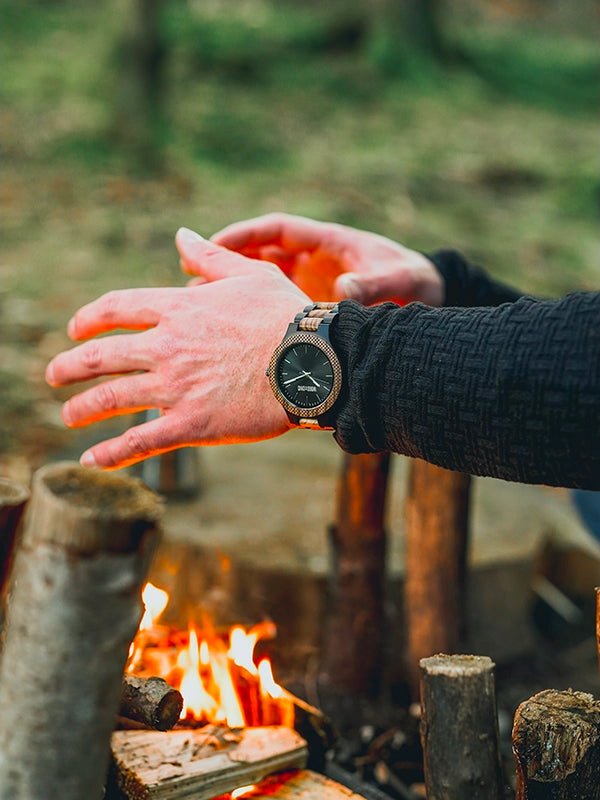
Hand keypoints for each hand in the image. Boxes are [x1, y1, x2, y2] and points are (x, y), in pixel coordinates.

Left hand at [45, 229, 309, 469]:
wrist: (315, 361)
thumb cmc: (288, 315)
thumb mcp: (249, 274)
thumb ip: (209, 257)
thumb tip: (180, 236)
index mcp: (179, 308)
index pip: (116, 308)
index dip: (88, 319)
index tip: (75, 329)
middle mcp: (168, 346)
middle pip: (102, 355)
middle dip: (70, 365)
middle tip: (54, 374)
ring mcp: (176, 386)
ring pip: (112, 397)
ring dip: (82, 407)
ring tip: (68, 415)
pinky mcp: (192, 423)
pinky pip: (141, 441)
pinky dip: (111, 452)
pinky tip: (91, 459)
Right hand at [210, 212, 443, 306]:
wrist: (429, 303)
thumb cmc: (418, 285)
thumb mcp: (400, 283)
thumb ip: (372, 287)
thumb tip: (343, 292)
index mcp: (329, 241)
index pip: (277, 229)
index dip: (243, 234)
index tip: (211, 245)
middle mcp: (314, 259)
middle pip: (260, 252)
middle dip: (225, 259)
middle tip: (188, 273)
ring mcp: (310, 284)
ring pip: (261, 280)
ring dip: (232, 288)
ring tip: (196, 305)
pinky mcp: (312, 307)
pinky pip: (274, 305)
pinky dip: (251, 313)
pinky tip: (228, 333)